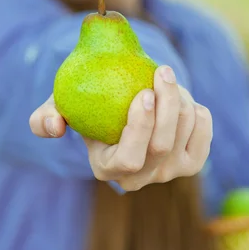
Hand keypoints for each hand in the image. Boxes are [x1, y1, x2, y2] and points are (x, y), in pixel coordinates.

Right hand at [29, 65, 212, 190]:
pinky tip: (183, 96)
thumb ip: (45, 118)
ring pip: (184, 135)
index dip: (140, 128)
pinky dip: (198, 111)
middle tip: (162, 71)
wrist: (118, 108)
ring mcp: (168, 173)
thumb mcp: (59, 107)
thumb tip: (53, 128)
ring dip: (180, 100)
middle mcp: (140, 178)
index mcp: (107, 168)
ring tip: (165, 78)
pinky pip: (203, 134)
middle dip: (167, 105)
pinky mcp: (191, 163)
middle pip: (162, 146)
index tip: (142, 92)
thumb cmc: (86, 105)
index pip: (130, 159)